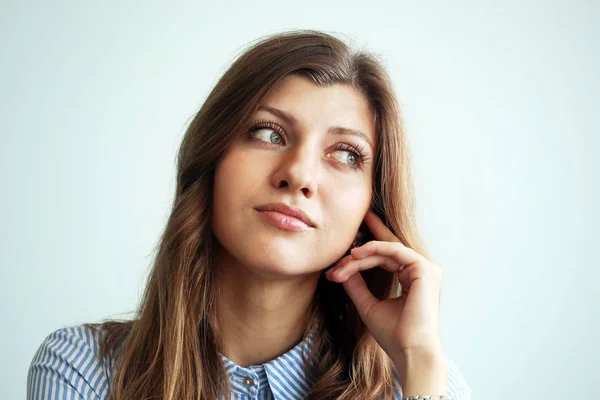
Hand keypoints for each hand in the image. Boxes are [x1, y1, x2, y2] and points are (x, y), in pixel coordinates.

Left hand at [325, 210, 443, 366]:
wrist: (409, 352)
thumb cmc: (393, 335)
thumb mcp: (368, 305)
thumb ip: (357, 285)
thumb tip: (341, 268)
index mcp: (413, 279)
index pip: (389, 255)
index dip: (370, 244)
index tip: (347, 244)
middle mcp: (421, 271)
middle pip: (385, 250)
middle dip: (362, 246)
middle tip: (343, 239)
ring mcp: (425, 269)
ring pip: (386, 251)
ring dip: (361, 254)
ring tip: (342, 260)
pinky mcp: (424, 268)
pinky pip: (395, 250)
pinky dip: (374, 249)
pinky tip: (356, 254)